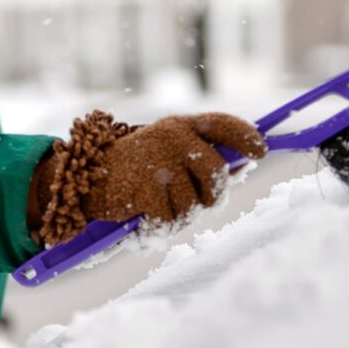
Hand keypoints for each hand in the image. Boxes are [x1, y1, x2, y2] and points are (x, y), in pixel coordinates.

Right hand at [31, 111, 265, 245]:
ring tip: (160, 204)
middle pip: (216, 174)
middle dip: (213, 195)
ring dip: (182, 213)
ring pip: (195, 202)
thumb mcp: (166, 151)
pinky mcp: (148, 187)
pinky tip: (146, 212)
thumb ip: (200, 154)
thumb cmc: (134, 169)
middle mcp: (173, 137)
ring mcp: (160, 161)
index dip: (247, 137)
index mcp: (180, 125)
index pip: (223, 124)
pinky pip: (173, 217)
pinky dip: (162, 223)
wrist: (87, 178)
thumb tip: (243, 165)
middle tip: (202, 203)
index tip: (261, 151)